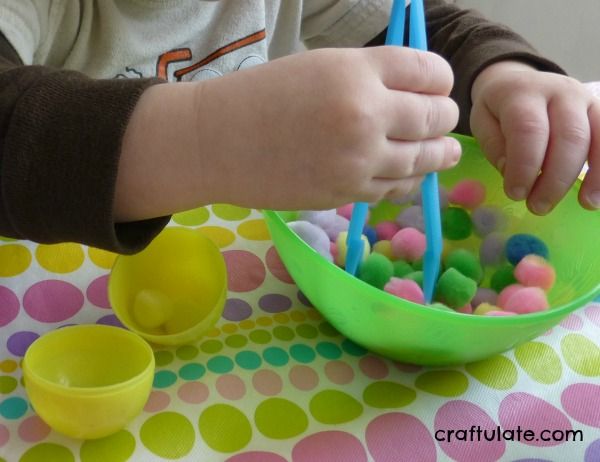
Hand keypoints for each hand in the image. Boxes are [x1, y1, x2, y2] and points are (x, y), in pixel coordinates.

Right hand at [194, 46, 459, 209]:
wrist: (218, 142)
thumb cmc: (263, 95)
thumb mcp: (322, 66)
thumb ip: (372, 76)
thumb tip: (416, 94)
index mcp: (358, 72)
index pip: (431, 72)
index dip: (441, 80)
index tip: (437, 88)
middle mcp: (366, 115)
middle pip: (436, 117)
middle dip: (444, 116)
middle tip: (441, 120)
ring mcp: (359, 161)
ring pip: (424, 159)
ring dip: (438, 153)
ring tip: (445, 152)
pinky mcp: (347, 193)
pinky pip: (397, 189)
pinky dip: (409, 179)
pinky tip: (409, 173)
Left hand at [470, 61, 599, 213]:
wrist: (518, 82)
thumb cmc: (498, 110)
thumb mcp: (482, 122)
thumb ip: (495, 146)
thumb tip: (512, 172)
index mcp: (522, 93)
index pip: (528, 129)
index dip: (524, 165)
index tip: (515, 194)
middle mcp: (560, 91)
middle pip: (569, 135)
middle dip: (556, 178)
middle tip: (538, 206)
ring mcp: (585, 100)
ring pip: (598, 137)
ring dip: (594, 175)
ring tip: (585, 203)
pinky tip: (599, 193)